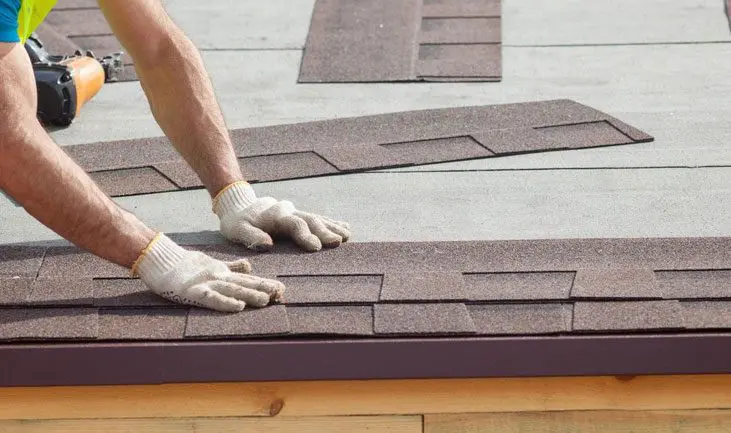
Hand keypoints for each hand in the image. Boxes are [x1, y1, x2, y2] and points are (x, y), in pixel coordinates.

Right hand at [134, 233, 284, 311]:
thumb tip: (249, 266)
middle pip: (244, 283)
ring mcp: (206, 283)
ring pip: (232, 289)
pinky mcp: (193, 291)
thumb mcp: (212, 264)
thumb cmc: (184, 264)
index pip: (247, 279)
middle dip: (263, 288)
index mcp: (223, 272)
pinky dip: (225, 302)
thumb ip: (231, 266)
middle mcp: (218, 276)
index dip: (264, 284)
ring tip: (266, 300)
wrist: (160, 260)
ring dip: (250, 294)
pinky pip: (212, 298)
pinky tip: (238, 306)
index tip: (282, 289)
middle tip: (281, 294)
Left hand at [213, 181, 350, 251]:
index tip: (316, 247)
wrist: (239, 204)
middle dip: (325, 231)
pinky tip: (345, 227)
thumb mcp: (236, 229)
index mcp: (275, 216)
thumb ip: (250, 236)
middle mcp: (289, 211)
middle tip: (338, 242)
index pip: (294, 224)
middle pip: (310, 220)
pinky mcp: (299, 215)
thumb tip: (267, 245)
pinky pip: (318, 218)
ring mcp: (296, 212)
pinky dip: (332, 222)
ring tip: (347, 236)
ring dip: (332, 227)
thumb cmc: (237, 222)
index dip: (305, 235)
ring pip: (317, 218)